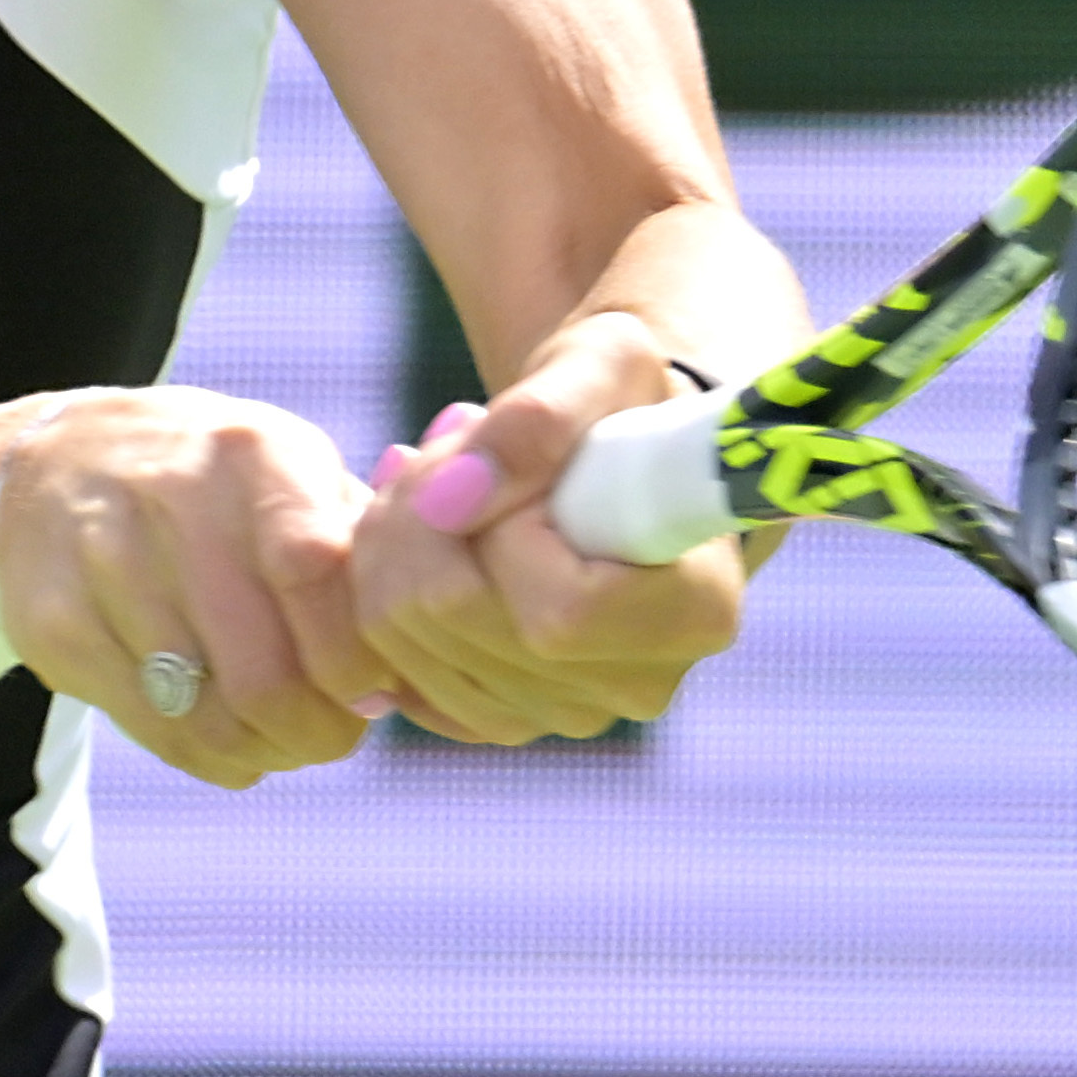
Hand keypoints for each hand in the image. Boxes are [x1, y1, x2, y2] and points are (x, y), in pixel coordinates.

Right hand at [0, 385, 389, 786]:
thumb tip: (415, 668)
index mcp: (251, 452)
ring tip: (284, 738)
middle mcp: (170, 495)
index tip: (371, 687)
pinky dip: (207, 755)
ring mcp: (101, 561)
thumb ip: (360, 551)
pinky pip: (155, 731)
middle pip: (264, 673)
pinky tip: (225, 734)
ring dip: (266, 750)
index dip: (354, 657)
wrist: (58, 460)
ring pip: (208, 718)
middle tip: (336, 735)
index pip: (316, 573)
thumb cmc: (214, 483)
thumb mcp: (291, 472)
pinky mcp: (53, 623)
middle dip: (319, 732)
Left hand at [354, 316, 750, 741]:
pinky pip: (390, 665)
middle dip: (418, 511)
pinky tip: (419, 525)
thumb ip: (538, 419)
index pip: (554, 613)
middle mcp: (638, 685)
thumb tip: (449, 500)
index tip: (509, 452)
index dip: (500, 524)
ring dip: (392, 537)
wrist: (622, 447)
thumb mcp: (603, 363)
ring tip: (438, 470)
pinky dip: (380, 583)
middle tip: (445, 439)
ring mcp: (566, 712)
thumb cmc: (628, 395)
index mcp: (695, 612)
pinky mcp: (503, 714)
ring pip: (402, 642)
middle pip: (455, 621)